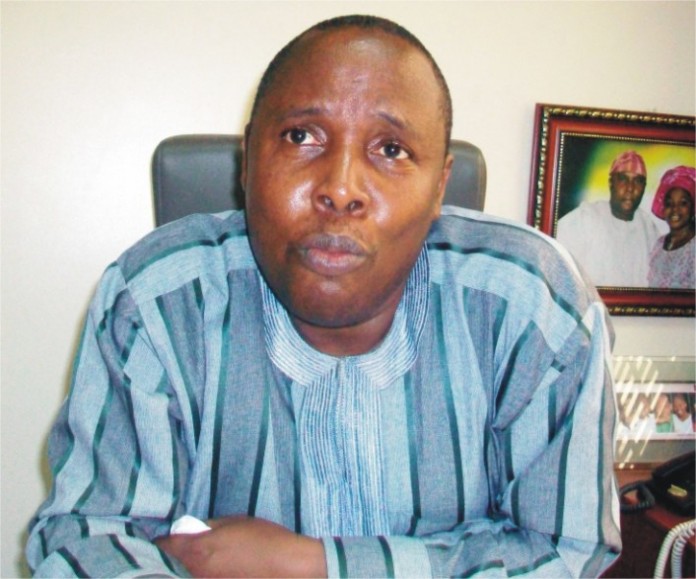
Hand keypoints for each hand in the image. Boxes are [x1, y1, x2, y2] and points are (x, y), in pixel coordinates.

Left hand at [154, 515, 326, 577]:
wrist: (290, 569)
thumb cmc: (264, 540)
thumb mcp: (234, 522)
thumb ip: (206, 527)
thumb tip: (191, 532)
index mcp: (197, 551)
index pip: (162, 548)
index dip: (162, 542)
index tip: (167, 541)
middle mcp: (195, 575)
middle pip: (168, 568)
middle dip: (169, 561)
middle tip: (176, 555)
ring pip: (183, 578)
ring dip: (182, 572)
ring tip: (193, 566)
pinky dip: (200, 577)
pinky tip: (213, 573)